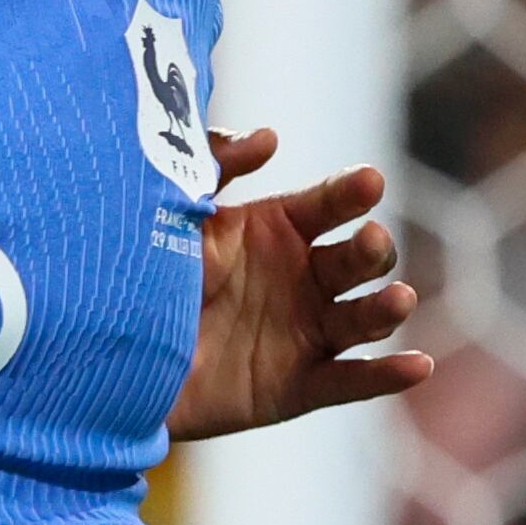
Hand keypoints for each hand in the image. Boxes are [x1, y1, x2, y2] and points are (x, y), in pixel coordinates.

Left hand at [170, 126, 432, 441]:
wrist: (107, 356)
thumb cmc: (142, 275)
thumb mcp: (174, 215)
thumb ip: (214, 167)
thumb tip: (269, 138)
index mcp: (279, 230)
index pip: (329, 204)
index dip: (350, 193)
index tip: (367, 181)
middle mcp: (302, 279)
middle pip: (358, 260)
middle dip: (372, 250)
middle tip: (367, 241)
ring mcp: (305, 333)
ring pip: (363, 318)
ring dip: (386, 308)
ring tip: (396, 299)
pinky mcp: (298, 386)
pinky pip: (350, 381)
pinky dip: (386, 376)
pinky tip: (418, 365)